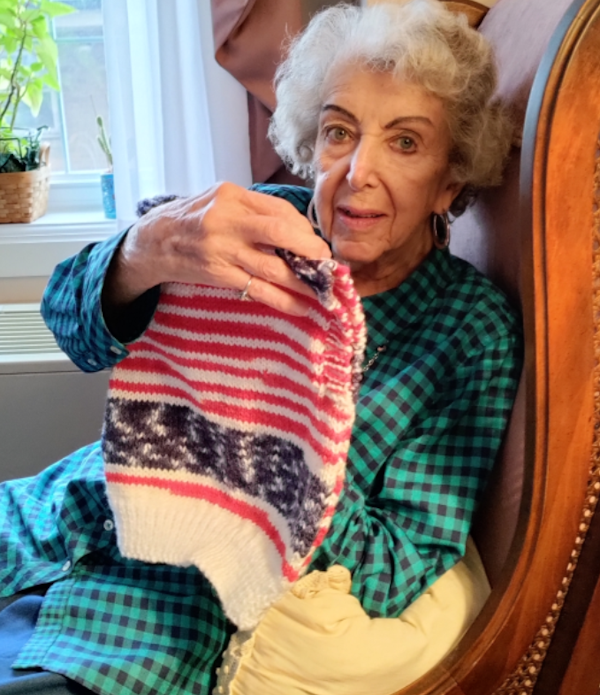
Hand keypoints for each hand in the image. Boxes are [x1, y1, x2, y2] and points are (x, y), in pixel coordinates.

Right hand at [104, 182, 331, 315]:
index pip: (279, 210)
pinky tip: (300, 307)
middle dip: (310, 250)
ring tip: (321, 292)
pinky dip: (282, 300)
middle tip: (328, 265)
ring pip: (271, 266)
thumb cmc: (191, 219)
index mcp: (231, 196)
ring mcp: (221, 249)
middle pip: (279, 232)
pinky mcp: (217, 274)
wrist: (151, 243)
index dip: (304, 230)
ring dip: (301, 282)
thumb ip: (252, 210)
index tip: (317, 246)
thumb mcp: (218, 201)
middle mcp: (226, 219)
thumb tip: (295, 230)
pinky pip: (257, 289)